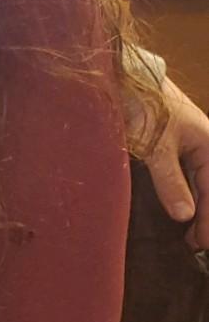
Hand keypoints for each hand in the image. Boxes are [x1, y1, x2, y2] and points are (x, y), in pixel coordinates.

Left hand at [144, 78, 208, 250]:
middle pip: (208, 188)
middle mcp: (201, 146)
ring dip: (192, 207)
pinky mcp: (165, 145)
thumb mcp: (157, 147)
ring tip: (185, 235)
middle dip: (204, 216)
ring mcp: (184, 145)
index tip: (202, 245)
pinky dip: (178, 193)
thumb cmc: (144, 105)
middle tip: (193, 245)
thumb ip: (170, 181)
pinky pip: (179, 175)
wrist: (121, 76)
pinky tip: (170, 209)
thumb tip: (185, 215)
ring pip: (195, 183)